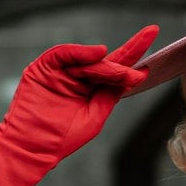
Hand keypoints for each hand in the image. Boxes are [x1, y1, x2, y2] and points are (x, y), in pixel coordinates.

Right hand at [0, 24, 156, 185]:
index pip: (116, 69)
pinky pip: (64, 54)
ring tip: (125, 68)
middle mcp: (77, 77)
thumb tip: (129, 72)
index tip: (153, 38)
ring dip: (108, 63)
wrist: (32, 148)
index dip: (134, 55)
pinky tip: (99, 53)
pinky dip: (81, 52)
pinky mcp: (43, 69)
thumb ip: (110, 94)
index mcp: (91, 89)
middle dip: (129, 50)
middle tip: (149, 36)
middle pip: (106, 60)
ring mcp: (60, 71)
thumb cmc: (62, 138)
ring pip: (87, 60)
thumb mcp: (94, 116)